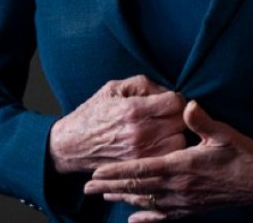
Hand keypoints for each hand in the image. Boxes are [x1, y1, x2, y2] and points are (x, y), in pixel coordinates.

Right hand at [49, 75, 186, 173]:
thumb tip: (169, 92)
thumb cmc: (94, 113)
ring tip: (165, 130)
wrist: (72, 144)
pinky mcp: (139, 167)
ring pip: (179, 142)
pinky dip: (168, 151)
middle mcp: (139, 133)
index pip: (176, 103)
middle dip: (177, 116)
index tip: (168, 102)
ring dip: (175, 135)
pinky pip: (167, 159)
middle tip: (167, 116)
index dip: (175, 99)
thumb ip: (145, 85)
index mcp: (133, 109)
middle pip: (180, 122)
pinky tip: (159, 144)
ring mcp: (139, 153)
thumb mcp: (115, 88)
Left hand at [83, 100, 252, 221]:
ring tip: (103, 195)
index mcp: (183, 165)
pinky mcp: (192, 209)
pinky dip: (146, 218)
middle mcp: (179, 187)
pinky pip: (163, 217)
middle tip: (87, 187)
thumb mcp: (224, 133)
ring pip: (146, 202)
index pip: (143, 169)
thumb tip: (186, 104)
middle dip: (110, 186)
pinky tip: (133, 218)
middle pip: (138, 188)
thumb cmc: (244, 155)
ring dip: (123, 198)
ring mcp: (185, 201)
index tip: (97, 171)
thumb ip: (202, 120)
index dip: (118, 171)